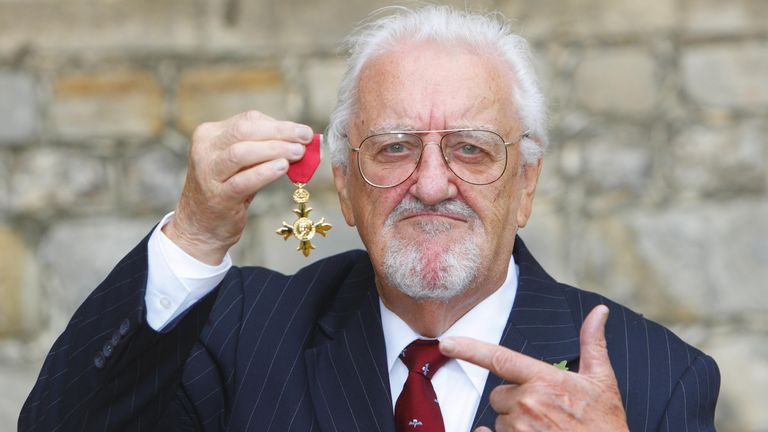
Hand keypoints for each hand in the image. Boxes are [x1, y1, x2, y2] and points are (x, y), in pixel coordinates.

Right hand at [164, 110, 313, 263]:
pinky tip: (283, 168)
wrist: (200, 226)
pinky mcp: (217, 196)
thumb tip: (300, 140)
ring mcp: (208, 173)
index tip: (303, 131)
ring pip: (242, 152)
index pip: (247, 120)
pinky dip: (265, 172)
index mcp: (210, 134)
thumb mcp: (240, 164)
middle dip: (280, 132)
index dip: (279, 124)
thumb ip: (262, 149)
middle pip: (244, 131)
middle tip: (305, 138)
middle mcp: (204, 150)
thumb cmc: (227, 189)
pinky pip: (243, 181)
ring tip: (298, 153)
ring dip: (275, 150)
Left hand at [440, 305, 627, 431]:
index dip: (468, 348)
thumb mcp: (602, 381)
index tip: (445, 343)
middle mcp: (527, 402)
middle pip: (499, 394)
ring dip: (514, 424)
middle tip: (546, 412)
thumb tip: (599, 311)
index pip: (498, 358)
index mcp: (545, 380)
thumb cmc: (606, 424)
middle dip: (515, 401)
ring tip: (545, 430)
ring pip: (498, 419)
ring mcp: (519, 428)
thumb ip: (593, 343)